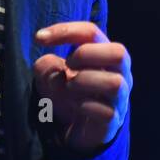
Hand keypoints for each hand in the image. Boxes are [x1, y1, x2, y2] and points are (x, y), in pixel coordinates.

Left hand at [32, 21, 131, 153]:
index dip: (65, 31)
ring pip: (114, 83)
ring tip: (69, 87)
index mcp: (104, 54)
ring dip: (84, 82)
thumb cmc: (67, 93)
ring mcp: (119, 97)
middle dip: (86, 55)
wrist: (74, 129)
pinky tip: (74, 106)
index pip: (91, 32)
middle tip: (67, 65)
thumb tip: (52, 67)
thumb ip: (46, 66)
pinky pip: (106, 111)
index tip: (39, 38)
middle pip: (119, 52)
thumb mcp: (49, 75)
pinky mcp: (113, 119)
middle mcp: (118, 73)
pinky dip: (84, 106)